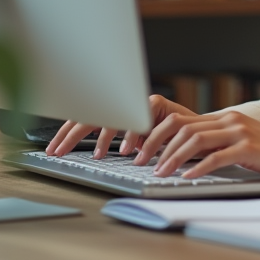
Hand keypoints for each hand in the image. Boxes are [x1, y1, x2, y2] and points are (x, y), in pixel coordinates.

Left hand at [44, 94, 196, 158]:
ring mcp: (142, 103)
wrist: (206, 130)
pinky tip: (129, 151)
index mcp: (120, 111)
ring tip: (98, 156)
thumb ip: (125, 143)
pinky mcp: (160, 104)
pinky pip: (140, 120)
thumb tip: (100, 155)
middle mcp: (128, 104)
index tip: (53, 150)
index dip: (67, 133)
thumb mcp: (142, 143)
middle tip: (58, 152)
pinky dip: (133, 136)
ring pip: (114, 116)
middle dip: (71, 134)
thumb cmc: (172, 140)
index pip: (87, 117)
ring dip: (105, 138)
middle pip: (93, 114)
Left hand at [137, 109, 259, 182]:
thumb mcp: (241, 140)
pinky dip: (197, 168)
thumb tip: (186, 154)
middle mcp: (229, 120)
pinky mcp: (248, 148)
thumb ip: (218, 141)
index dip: (156, 133)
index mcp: (225, 117)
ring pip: (195, 140)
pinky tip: (186, 177)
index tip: (143, 149)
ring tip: (160, 172)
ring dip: (172, 157)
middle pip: (181, 126)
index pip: (181, 119)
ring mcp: (239, 133)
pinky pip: (216, 157)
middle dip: (156, 143)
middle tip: (141, 160)